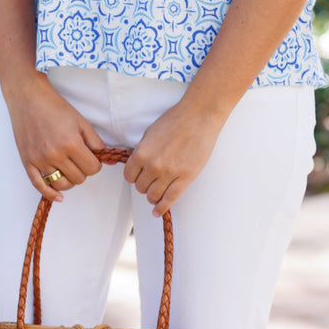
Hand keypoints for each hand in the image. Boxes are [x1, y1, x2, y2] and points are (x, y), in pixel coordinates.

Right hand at [0, 71, 103, 202]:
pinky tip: (58, 196)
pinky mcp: (28, 162)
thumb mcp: (81, 121)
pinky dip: (50, 194)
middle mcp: (55, 155)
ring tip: (69, 168)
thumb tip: (109, 159)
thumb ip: (96, 142)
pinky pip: (40, 186)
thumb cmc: (55, 107)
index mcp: (71, 144)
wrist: (28, 98)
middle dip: (83, 170)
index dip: (95, 164)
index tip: (91, 157)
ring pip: (62, 185)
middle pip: (79, 178)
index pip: (92, 169)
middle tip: (79, 158)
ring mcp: (40, 160)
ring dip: (69, 180)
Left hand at [125, 97, 223, 216]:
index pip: (129, 176)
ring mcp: (169, 173)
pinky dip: (161, 208)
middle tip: (150, 181)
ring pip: (153, 196)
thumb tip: (137, 165)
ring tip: (155, 193)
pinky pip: (169, 199)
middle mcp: (153, 165)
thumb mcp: (150, 132)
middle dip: (143, 185)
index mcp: (142, 153)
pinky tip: (157, 211)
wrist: (199, 116)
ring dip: (152, 196)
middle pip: (140, 187)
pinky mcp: (185, 178)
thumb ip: (142, 150)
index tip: (138, 175)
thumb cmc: (175, 120)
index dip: (133, 176)